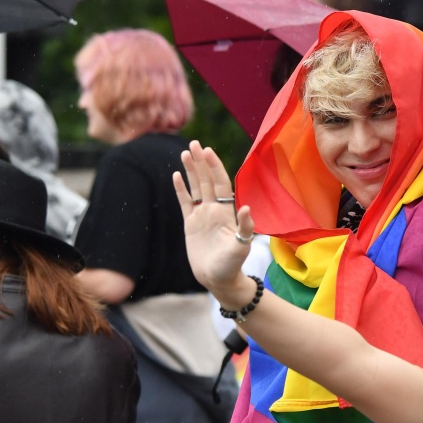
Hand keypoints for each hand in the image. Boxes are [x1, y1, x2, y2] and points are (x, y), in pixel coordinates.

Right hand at [173, 141, 257, 305]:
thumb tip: (246, 207)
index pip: (219, 183)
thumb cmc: (232, 264)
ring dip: (191, 171)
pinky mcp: (190, 224)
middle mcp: (214, 210)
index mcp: (226, 211)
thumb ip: (244, 227)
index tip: (208, 151)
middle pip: (206, 180)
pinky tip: (177, 175)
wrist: (218, 279)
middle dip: (201, 162)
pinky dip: (181, 189)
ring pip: (196, 188)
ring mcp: (202, 216)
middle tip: (194, 143)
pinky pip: (185, 202)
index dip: (214, 167)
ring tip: (185, 153)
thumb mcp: (241, 246)